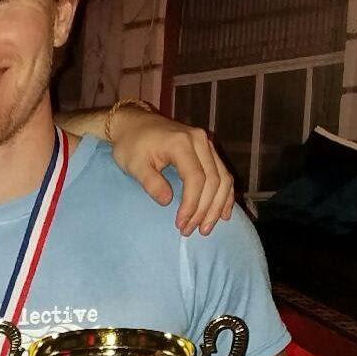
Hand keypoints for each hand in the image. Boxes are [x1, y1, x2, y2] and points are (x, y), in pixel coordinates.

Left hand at [107, 105, 235, 236]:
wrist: (133, 123)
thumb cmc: (131, 145)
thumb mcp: (134, 165)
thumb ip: (150, 182)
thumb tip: (167, 201)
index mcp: (181, 143)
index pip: (195, 178)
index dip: (191, 205)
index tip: (181, 224)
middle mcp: (199, 140)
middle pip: (213, 180)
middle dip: (204, 210)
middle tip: (191, 231)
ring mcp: (206, 144)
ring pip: (223, 178)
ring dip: (217, 206)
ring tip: (206, 228)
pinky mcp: (207, 149)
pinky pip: (223, 173)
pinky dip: (225, 194)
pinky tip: (223, 213)